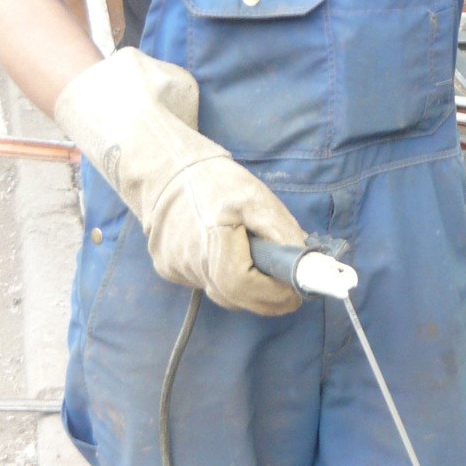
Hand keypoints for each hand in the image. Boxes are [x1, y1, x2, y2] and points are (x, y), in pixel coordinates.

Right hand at [55, 50, 305, 316]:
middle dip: (266, 297)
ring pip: (220, 293)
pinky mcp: (167, 268)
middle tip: (289, 288)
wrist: (163, 168)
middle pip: (233, 298)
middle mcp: (186, 258)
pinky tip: (230, 256)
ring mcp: (173, 267)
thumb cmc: (213, 180)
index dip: (274, 294)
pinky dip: (226, 278)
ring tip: (261, 264)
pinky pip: (205, 283)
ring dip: (246, 288)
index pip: (243, 285)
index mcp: (210, 236)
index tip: (297, 293)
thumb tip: (302, 268)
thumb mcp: (257, 197)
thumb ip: (282, 234)